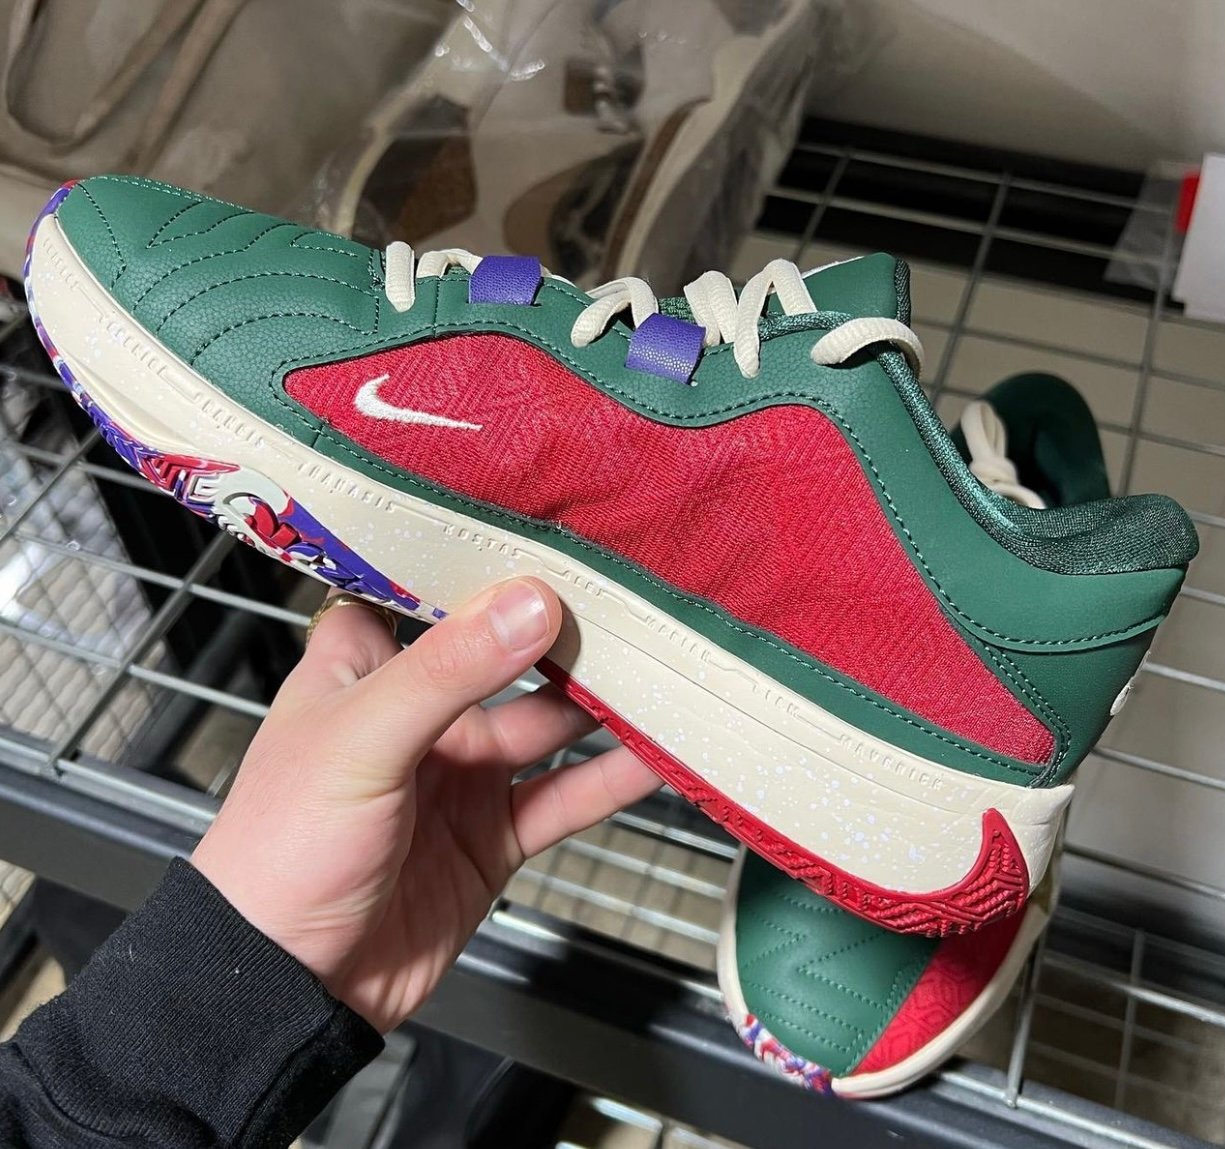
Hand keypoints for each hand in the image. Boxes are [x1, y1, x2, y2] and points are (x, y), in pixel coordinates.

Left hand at [191, 578, 660, 1031]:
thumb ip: (449, 671)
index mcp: (364, 668)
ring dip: (599, 702)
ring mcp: (462, 773)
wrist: (287, 988)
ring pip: (547, 722)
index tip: (531, 515)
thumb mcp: (360, 740)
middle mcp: (419, 711)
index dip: (463, 550)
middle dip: (559, 624)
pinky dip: (612, 781)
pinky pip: (564, 797)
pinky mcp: (494, 835)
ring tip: (662, 666)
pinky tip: (661, 758)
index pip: (414, 585)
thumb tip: (533, 602)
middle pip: (502, 651)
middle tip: (628, 589)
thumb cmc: (284, 847)